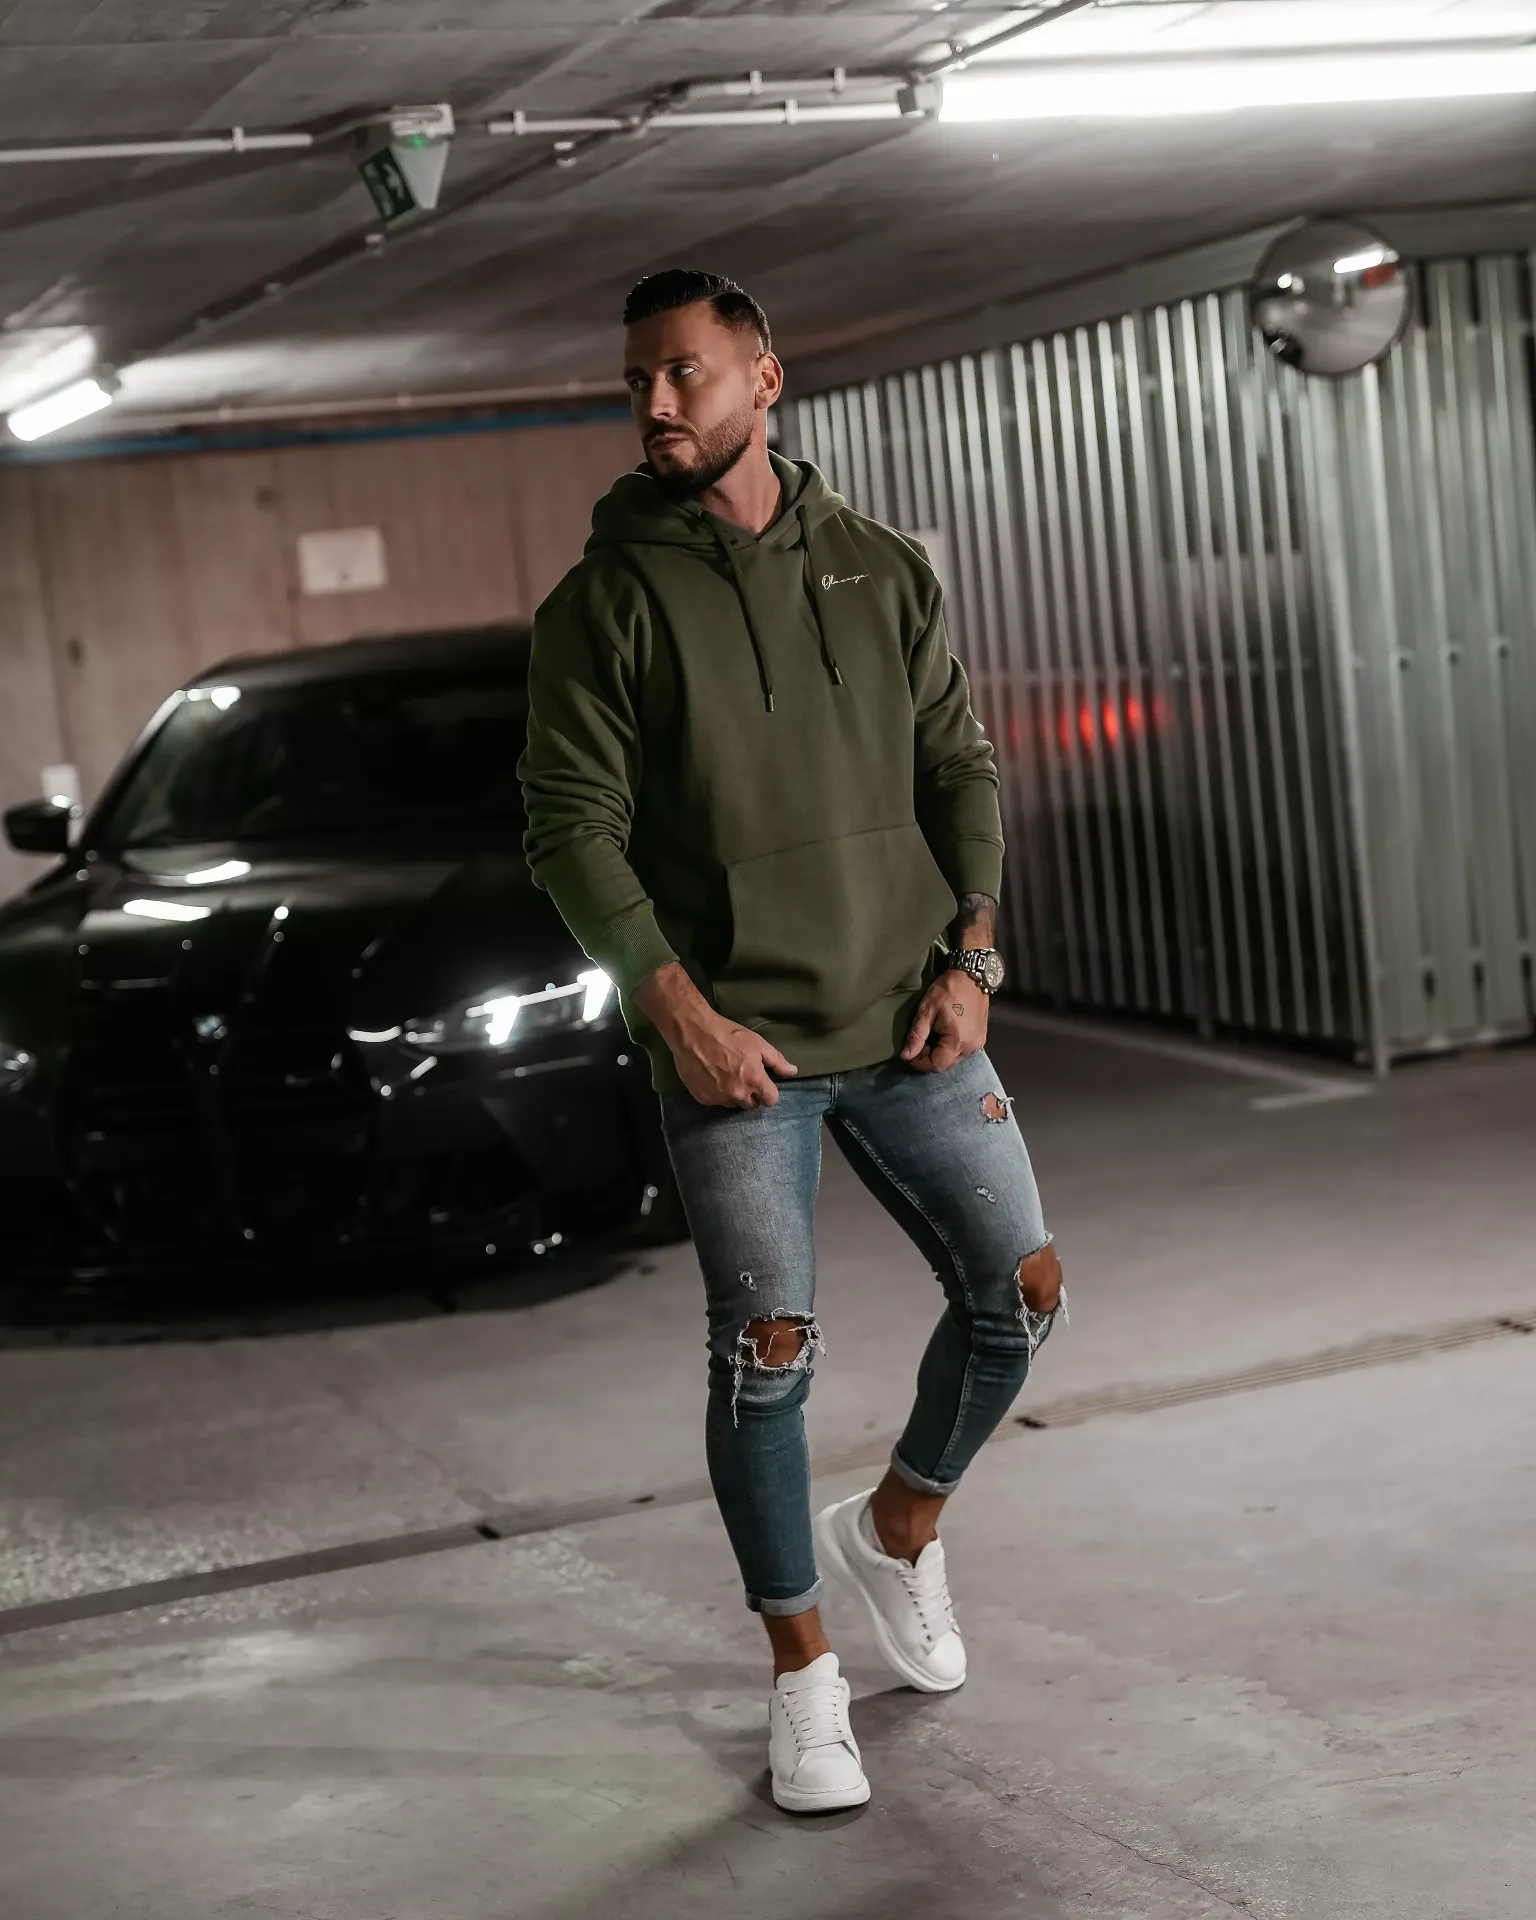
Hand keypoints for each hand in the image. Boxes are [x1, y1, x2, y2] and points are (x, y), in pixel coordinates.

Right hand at [636, 961, 797, 1107]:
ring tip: (726, 1075)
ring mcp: (718, 1098)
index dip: (769, 1091)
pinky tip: (712, 1076)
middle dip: (751, 1093)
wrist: (693, 1033)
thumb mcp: (757, 1043)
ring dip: (733, 1094)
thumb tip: (793, 1072)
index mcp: (754, 1081)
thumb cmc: (728, 1035)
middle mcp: (737, 1094)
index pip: (771, 1100)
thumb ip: (777, 1060)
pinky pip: (716, 1101)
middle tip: (743, 1075)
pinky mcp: (703, 1098)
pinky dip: (716, 1092)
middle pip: (752, 1105)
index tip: (763, 1081)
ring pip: (733, 1104)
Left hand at [900, 968, 988, 1072]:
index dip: (920, 1063)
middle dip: (929, 1057)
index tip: (909, 1054)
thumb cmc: (948, 990)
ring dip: (940, 1052)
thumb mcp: (927, 1010)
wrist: (972, 975)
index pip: (936, 1065)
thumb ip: (916, 1035)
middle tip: (919, 1043)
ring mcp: (979, 1042)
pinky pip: (963, 1050)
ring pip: (954, 1058)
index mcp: (957, 1041)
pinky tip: (943, 1034)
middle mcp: (971, 1047)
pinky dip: (950, 1046)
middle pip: (946, 1063)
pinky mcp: (981, 1037)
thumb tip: (906, 1056)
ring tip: (931, 1037)